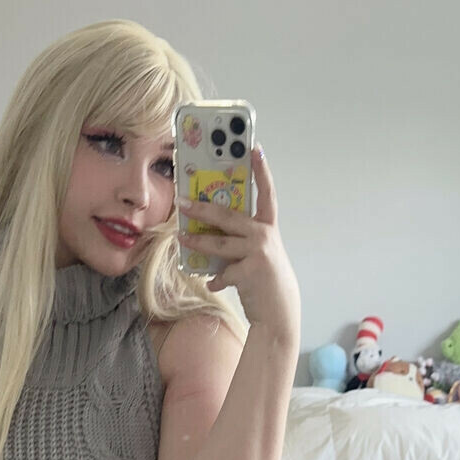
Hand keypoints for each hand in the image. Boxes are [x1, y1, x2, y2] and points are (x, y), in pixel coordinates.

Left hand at [177, 145, 299, 341]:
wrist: (279, 311)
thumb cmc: (264, 279)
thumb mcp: (256, 254)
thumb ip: (238, 240)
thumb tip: (207, 233)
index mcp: (268, 227)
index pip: (266, 193)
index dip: (261, 170)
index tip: (254, 147)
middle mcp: (265, 236)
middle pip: (229, 216)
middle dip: (203, 207)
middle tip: (183, 201)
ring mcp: (259, 253)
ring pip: (220, 243)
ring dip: (198, 240)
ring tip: (181, 236)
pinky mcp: (250, 272)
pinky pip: (223, 272)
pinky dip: (216, 279)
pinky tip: (212, 283)